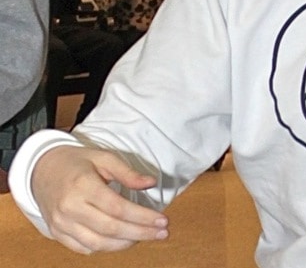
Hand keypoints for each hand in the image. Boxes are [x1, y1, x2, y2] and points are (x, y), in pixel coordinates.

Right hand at [31, 145, 168, 253]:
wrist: (42, 170)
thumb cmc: (77, 162)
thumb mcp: (104, 157)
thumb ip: (127, 172)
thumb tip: (151, 183)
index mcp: (82, 186)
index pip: (118, 208)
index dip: (142, 217)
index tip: (163, 220)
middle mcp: (70, 208)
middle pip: (110, 228)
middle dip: (141, 233)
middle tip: (163, 233)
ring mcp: (61, 224)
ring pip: (98, 244)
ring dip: (126, 244)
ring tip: (146, 236)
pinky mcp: (58, 233)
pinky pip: (84, 248)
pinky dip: (106, 248)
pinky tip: (124, 241)